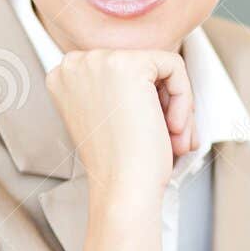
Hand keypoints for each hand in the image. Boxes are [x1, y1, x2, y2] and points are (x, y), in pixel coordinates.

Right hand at [45, 48, 194, 250]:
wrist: (122, 190)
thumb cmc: (121, 165)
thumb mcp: (111, 117)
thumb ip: (121, 90)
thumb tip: (160, 74)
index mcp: (65, 78)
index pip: (122, 72)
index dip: (147, 101)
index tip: (154, 130)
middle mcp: (74, 64)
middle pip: (141, 67)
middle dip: (165, 103)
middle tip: (173, 138)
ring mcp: (97, 61)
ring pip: (160, 67)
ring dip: (177, 105)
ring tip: (176, 138)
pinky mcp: (127, 64)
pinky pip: (174, 66)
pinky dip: (185, 98)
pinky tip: (173, 127)